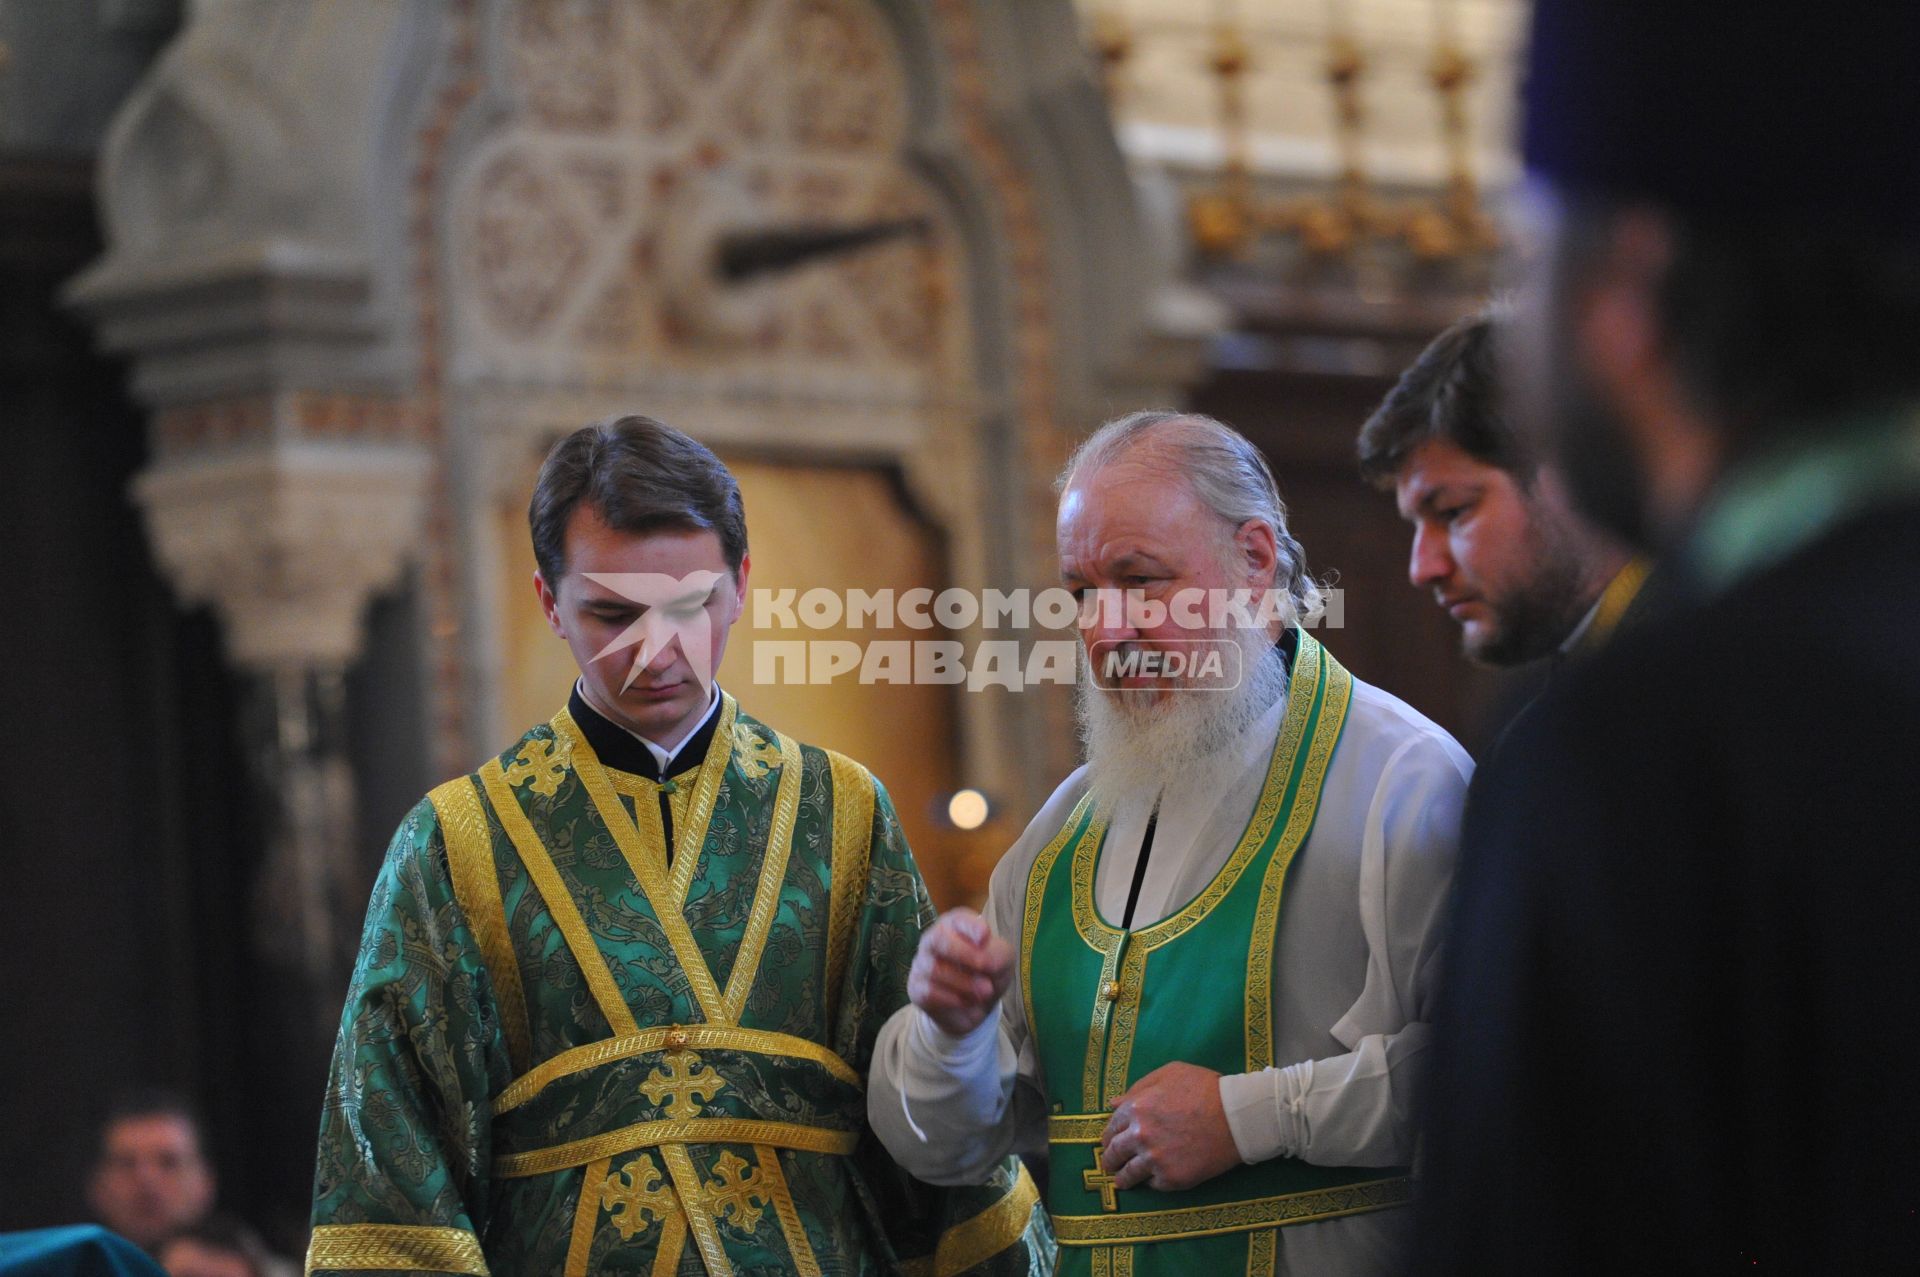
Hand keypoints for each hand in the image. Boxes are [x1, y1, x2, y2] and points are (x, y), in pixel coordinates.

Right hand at [908, 908, 1015, 1037]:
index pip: (958, 919)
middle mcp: (934, 939)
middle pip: (939, 939)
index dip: (971, 926)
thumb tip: (984, 962)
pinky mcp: (916, 987)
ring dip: (965, 983)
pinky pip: (928, 991)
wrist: (975, 1006)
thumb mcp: (1002, 960)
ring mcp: (922, 962)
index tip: (985, 936)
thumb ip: (997, 954)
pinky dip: (952, 999)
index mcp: (956, 925)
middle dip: (965, 954)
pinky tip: (967, 1001)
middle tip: (986, 968)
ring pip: (935, 969)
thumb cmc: (987, 972)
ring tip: (985, 992)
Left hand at [1099, 1062, 1242, 1191]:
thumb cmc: (1205, 1088)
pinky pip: (1153, 1185)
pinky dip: (1150, 1182)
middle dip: (1109, 1160)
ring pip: (1129, 1175)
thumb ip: (1138, 1088)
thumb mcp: (1170, 1073)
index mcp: (1136, 1108)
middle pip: (1114, 1153)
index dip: (1109, 1136)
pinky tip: (1151, 1181)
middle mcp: (1140, 1135)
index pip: (1111, 1127)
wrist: (1237, 1115)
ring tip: (1122, 1182)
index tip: (1109, 1142)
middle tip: (1110, 1164)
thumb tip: (1113, 1103)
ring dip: (1122, 1179)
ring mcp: (1155, 1159)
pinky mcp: (1172, 1179)